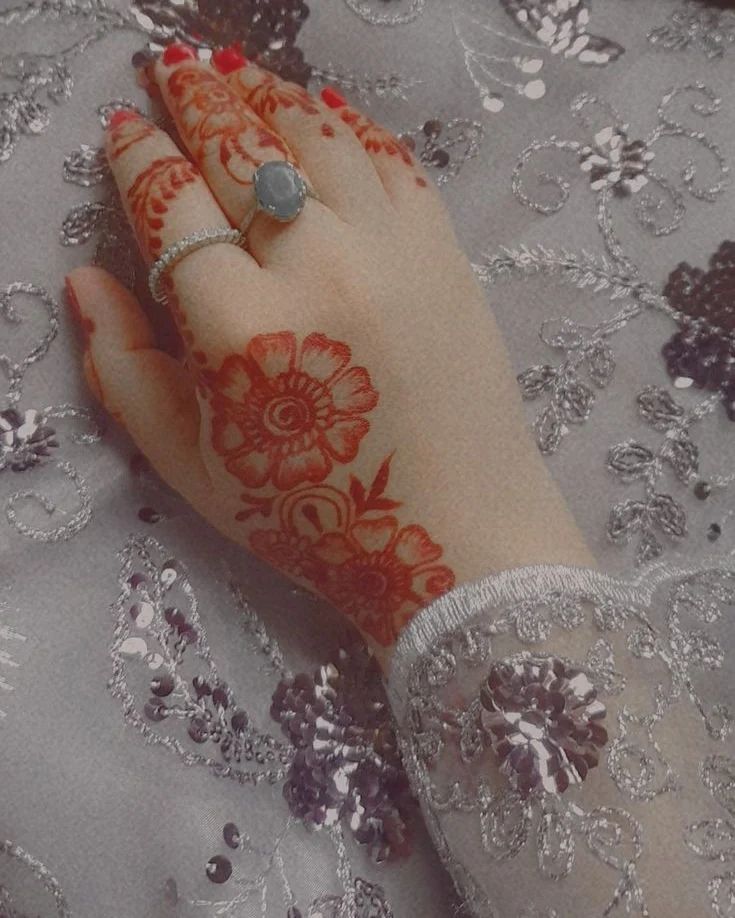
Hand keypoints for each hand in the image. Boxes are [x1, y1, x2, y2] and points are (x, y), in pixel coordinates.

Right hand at [66, 44, 592, 658]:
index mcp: (242, 329)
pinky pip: (390, 159)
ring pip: (317, 136)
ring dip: (266, 95)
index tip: (125, 133)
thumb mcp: (195, 472)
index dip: (138, 158)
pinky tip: (324, 112)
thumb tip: (87, 282)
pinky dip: (349, 124)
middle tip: (169, 69)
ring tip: (234, 73)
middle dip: (194, 98)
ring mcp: (393, 253)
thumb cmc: (318, 519)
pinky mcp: (446, 254)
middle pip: (240, 149)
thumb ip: (127, 374)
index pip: (172, 206)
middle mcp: (319, 269)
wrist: (456, 532)